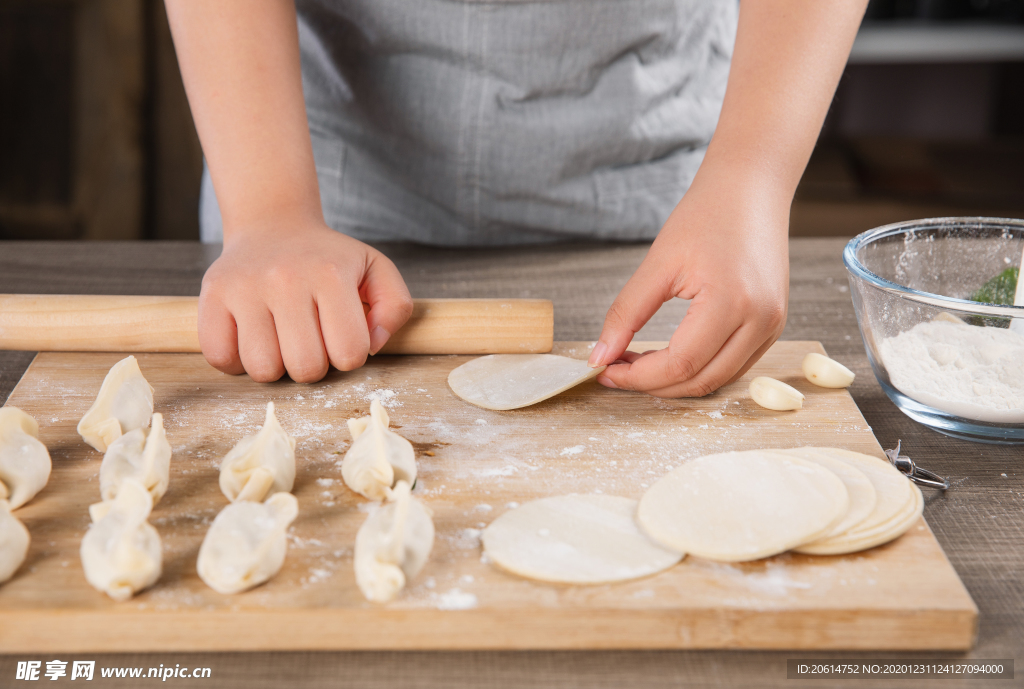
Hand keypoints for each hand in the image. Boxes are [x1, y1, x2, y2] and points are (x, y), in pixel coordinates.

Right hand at [198, 218, 412, 382]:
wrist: (274, 226)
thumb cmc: (328, 259)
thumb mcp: (376, 269)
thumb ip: (395, 307)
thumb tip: (374, 346)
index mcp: (330, 274)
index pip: (350, 353)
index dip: (349, 355)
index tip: (340, 336)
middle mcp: (285, 279)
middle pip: (306, 368)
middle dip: (314, 365)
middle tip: (311, 340)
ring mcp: (243, 287)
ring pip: (263, 369)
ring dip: (276, 366)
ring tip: (281, 339)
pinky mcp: (211, 296)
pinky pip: (221, 359)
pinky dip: (237, 362)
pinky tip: (252, 339)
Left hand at [587, 170, 789, 396]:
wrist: (750, 189)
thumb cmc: (706, 214)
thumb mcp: (658, 263)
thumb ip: (626, 314)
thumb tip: (600, 356)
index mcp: (732, 301)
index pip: (680, 364)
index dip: (638, 377)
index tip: (606, 371)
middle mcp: (760, 320)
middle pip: (700, 381)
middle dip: (653, 385)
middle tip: (616, 371)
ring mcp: (772, 326)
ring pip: (717, 381)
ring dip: (675, 382)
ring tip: (638, 363)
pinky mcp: (773, 325)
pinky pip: (733, 366)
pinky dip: (698, 369)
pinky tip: (669, 355)